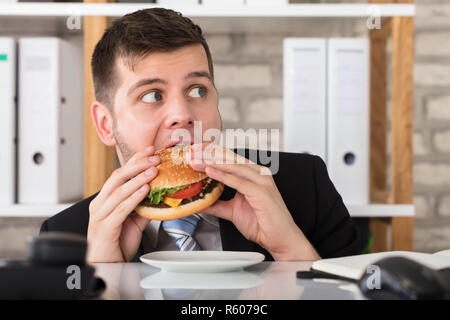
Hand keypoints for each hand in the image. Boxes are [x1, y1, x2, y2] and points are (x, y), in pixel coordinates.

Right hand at [87, 146, 159, 261]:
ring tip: (153, 171)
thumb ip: (143, 207)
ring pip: (120, 191)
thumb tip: (158, 196)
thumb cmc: (116, 244)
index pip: (119, 175)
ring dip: (139, 179)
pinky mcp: (105, 227)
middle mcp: (100, 204)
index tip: (149, 151)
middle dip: (137, 165)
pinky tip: (145, 190)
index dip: (134, 161)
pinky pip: (121, 209)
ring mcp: (100, 215)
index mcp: (104, 200)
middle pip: (118, 178)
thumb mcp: (134, 222)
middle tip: (154, 158)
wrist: (107, 267)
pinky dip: (134, 197)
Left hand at [187, 143, 319, 260]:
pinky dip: (223, 175)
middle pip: (230, 159)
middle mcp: (258, 174)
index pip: (229, 160)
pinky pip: (239, 181)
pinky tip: (210, 171)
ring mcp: (261, 181)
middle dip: (209, 155)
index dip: (211, 154)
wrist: (279, 239)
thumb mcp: (232, 211)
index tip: (195, 152)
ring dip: (212, 162)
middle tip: (191, 153)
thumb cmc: (263, 223)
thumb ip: (217, 204)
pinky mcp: (261, 192)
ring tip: (195, 161)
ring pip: (233, 167)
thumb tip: (200, 203)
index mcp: (253, 175)